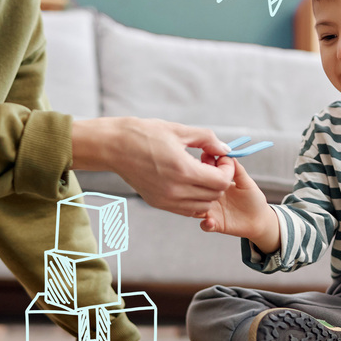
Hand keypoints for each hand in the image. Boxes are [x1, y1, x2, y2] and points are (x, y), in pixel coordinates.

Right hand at [72, 118, 234, 216]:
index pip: (221, 182)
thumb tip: (225, 149)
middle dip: (219, 179)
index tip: (221, 158)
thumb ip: (207, 140)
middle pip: (214, 195)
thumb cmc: (144, 134)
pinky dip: (194, 199)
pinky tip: (188, 181)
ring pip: (202, 206)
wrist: (113, 146)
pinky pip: (186, 210)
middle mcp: (175, 190)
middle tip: (210, 162)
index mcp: (183, 170)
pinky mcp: (158, 203)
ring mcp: (166, 200)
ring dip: (208, 191)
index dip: (227, 170)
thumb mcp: (179, 131)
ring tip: (199, 172)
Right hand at [198, 156, 280, 251]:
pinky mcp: (216, 224)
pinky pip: (204, 225)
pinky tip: (211, 221)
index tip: (205, 161)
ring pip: (195, 207)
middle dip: (197, 185)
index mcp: (218, 184)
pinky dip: (205, 224)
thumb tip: (229, 155)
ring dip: (197, 205)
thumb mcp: (246, 182)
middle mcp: (212, 197)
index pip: (205, 174)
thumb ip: (237, 170)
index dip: (204, 167)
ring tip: (205, 204)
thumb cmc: (254, 199)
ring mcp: (212, 211)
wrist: (259, 220)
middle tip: (204, 183)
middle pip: (196, 190)